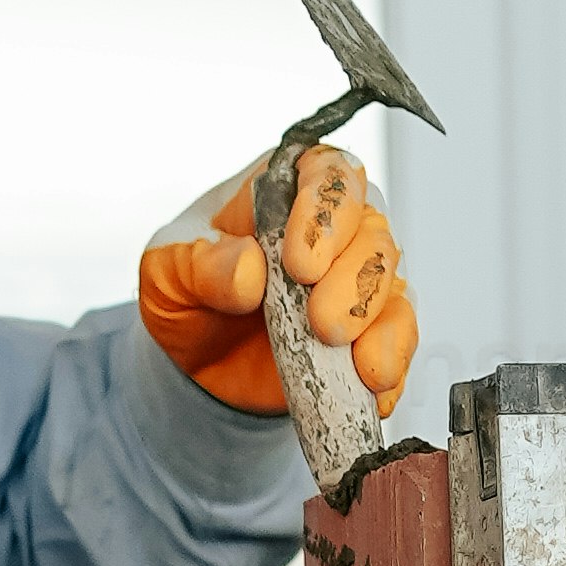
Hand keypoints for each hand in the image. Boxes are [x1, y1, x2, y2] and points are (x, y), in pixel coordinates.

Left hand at [136, 145, 419, 420]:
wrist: (194, 358)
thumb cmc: (187, 289)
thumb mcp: (168, 268)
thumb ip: (203, 264)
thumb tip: (248, 269)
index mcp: (286, 189)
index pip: (329, 174)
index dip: (327, 214)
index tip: (302, 263)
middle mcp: (335, 229)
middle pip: (373, 235)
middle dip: (353, 283)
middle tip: (321, 323)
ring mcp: (357, 281)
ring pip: (392, 288)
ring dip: (377, 325)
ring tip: (351, 360)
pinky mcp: (369, 332)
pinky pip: (397, 343)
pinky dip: (389, 366)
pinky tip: (373, 390)